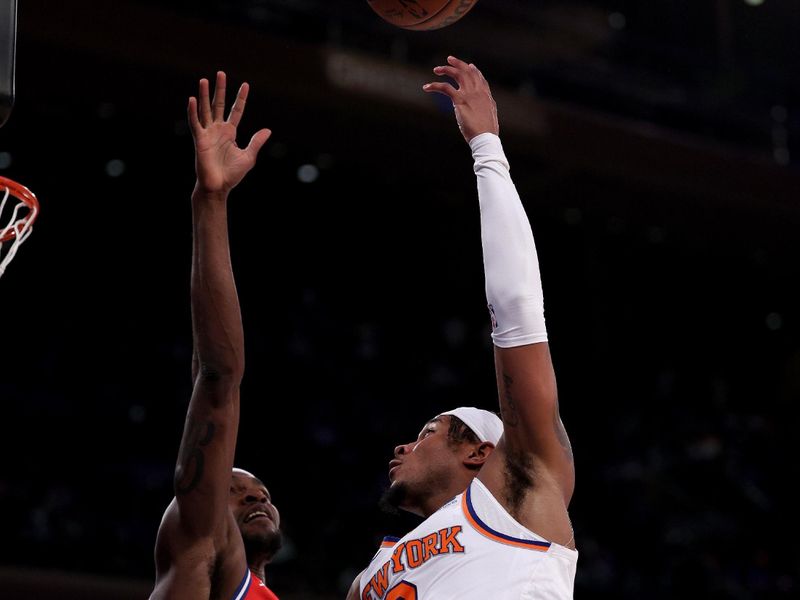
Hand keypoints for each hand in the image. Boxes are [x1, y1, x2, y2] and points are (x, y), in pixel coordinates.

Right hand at [188, 71, 270, 195]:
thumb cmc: (232, 174)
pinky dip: (193, 111)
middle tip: (221, 73)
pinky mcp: (199, 140)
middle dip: (220, 89)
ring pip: (205, 110)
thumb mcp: (248, 156)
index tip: (245, 85)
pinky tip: (192, 99)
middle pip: (219, 105)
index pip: (236, 111)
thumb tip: (268, 130)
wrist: (219, 186)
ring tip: (204, 79)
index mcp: (230, 133)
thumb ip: (256, 142)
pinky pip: (195, 123)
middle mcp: (218, 130)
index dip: (240, 98)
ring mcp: (208, 133)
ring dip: (204, 95)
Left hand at [423, 56, 498, 143]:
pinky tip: (427, 87)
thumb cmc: (487, 131)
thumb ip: (485, 108)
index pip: (479, 78)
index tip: (469, 65)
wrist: (485, 137)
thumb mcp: (490, 116)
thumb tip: (483, 107)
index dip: (474, 70)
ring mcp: (469, 94)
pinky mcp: (459, 100)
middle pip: (467, 72)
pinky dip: (434, 86)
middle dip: (458, 64)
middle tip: (449, 59)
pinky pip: (445, 88)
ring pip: (456, 75)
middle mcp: (478, 91)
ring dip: (445, 69)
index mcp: (486, 95)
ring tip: (437, 69)